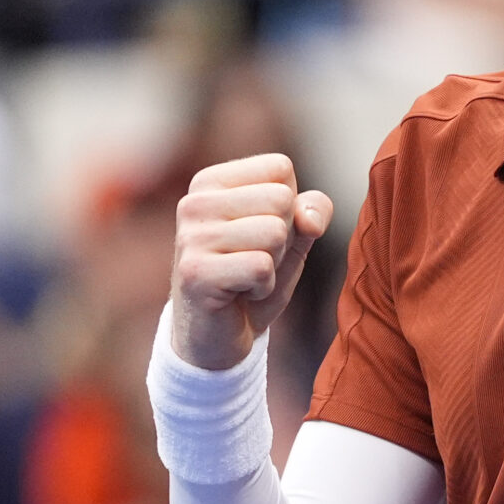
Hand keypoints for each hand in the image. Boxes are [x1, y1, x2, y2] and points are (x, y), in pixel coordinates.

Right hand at [170, 154, 332, 369]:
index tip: (260, 234)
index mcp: (212, 181)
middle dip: (282, 237)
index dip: (288, 206)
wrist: (219, 335)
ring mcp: (190, 237)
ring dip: (273, 263)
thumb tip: (309, 218)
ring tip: (245, 276)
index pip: (280, 168)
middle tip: (253, 260)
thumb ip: (313, 210)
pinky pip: (262, 267)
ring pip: (275, 232)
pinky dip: (263, 286)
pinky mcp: (195, 273)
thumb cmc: (254, 275)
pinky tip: (240, 293)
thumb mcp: (294, 235)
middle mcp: (194, 202)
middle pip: (281, 199)